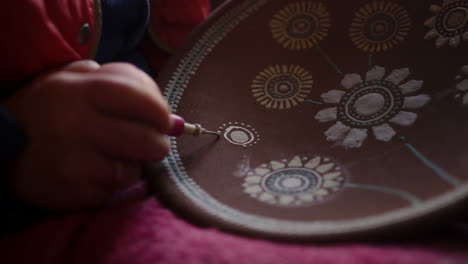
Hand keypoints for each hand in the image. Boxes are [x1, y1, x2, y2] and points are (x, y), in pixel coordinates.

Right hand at [2, 60, 170, 210]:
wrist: (1, 146)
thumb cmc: (49, 108)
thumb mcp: (78, 81)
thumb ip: (127, 88)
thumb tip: (174, 121)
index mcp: (80, 91)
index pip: (141, 99)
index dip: (161, 111)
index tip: (165, 120)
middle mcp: (77, 125)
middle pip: (148, 141)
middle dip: (157, 144)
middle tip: (148, 142)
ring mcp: (74, 161)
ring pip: (133, 170)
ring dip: (131, 165)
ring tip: (110, 156)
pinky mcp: (72, 191)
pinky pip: (112, 191)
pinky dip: (110, 184)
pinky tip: (91, 172)